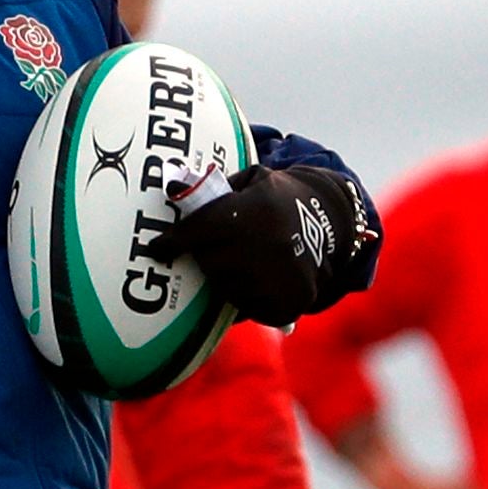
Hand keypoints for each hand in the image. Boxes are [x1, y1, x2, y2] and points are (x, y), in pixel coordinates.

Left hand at [164, 164, 380, 324]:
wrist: (331, 223)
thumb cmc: (278, 200)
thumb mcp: (253, 180)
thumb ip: (214, 187)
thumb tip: (172, 185)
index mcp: (252, 212)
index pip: (197, 231)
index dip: (172, 242)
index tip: (156, 248)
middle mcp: (264, 247)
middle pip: (208, 262)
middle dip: (207, 255)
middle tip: (218, 247)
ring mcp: (277, 279)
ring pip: (225, 287)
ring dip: (225, 276)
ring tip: (243, 260)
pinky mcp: (287, 304)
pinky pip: (246, 308)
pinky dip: (245, 297)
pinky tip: (257, 279)